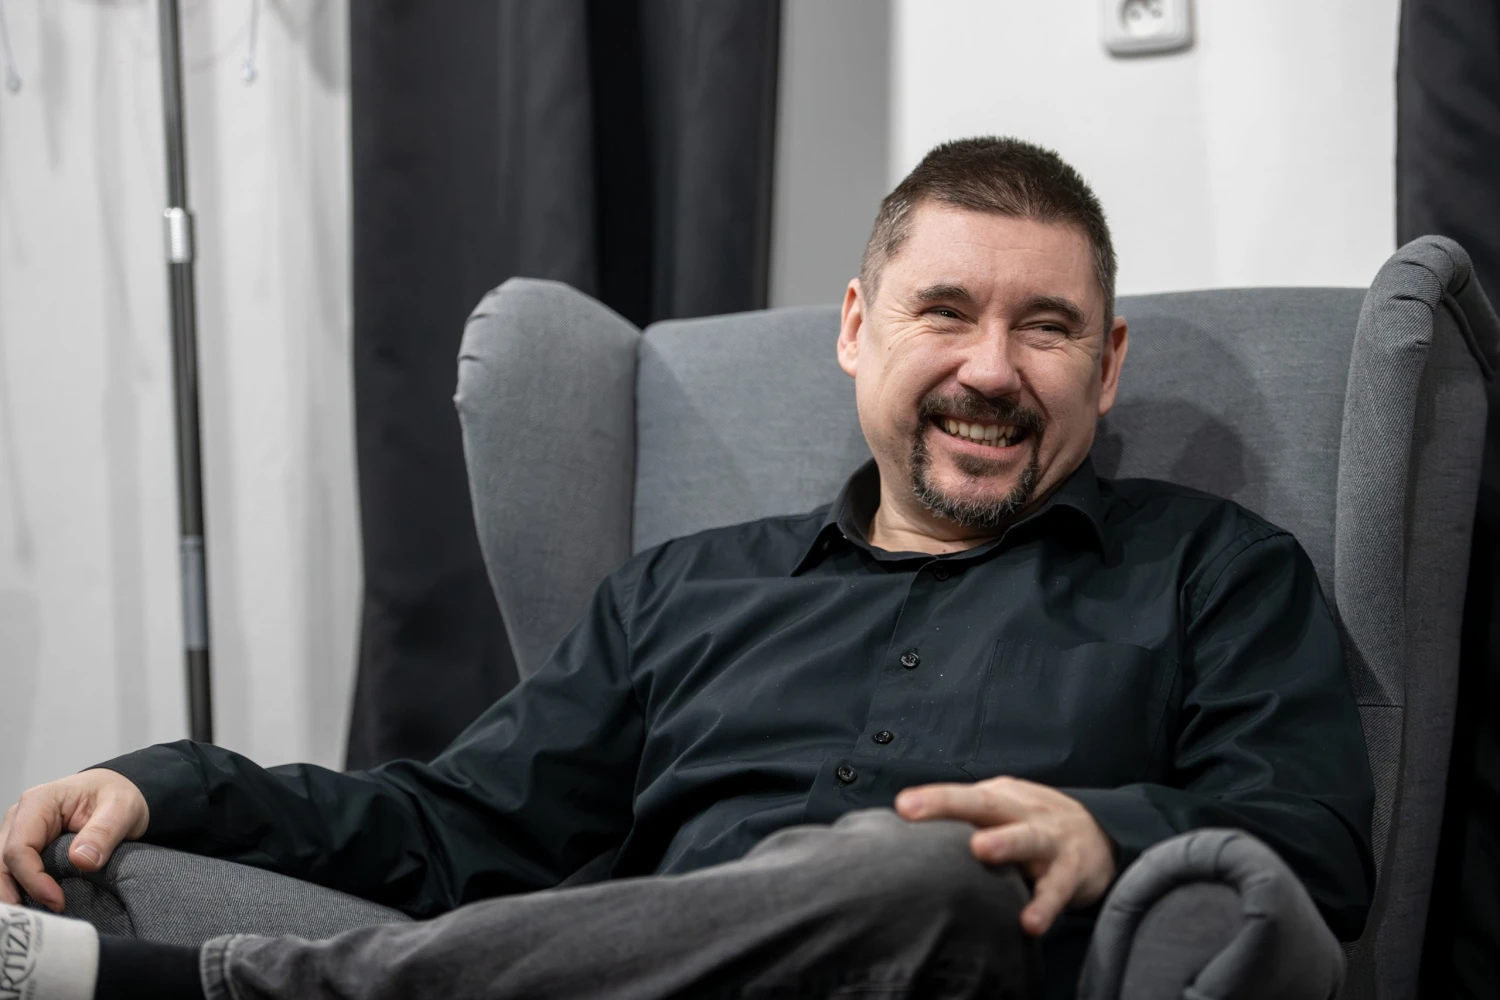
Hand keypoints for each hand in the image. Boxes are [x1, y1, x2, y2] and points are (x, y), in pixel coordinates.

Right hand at [0, 769, 149, 911]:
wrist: (119, 793)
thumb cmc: (118, 795)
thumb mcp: (122, 809)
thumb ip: (103, 832)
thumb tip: (81, 861)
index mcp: (38, 803)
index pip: (19, 848)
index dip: (33, 880)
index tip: (58, 902)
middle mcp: (20, 817)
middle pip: (1, 864)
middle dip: (12, 896)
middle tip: (36, 925)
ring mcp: (18, 833)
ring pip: (2, 871)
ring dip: (13, 896)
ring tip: (33, 923)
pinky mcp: (25, 848)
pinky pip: (13, 873)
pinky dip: (20, 892)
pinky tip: (34, 911)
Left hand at [895, 776, 1114, 935]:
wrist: (1103, 833)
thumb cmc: (1034, 823)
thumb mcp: (1003, 811)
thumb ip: (965, 821)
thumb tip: (909, 839)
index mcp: (1001, 797)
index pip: (962, 794)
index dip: (932, 798)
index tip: (902, 805)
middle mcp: (1023, 812)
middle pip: (985, 804)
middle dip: (949, 804)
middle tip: (915, 810)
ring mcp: (1050, 840)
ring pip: (1027, 838)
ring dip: (1005, 843)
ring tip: (982, 850)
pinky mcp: (1072, 872)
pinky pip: (1056, 890)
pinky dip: (1044, 906)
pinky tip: (1029, 923)